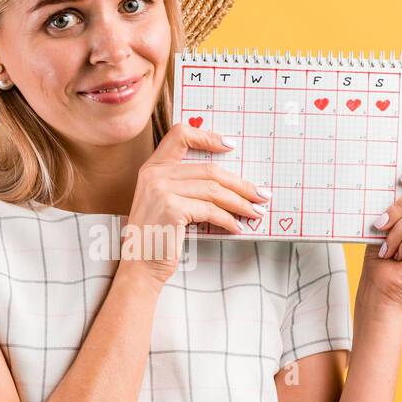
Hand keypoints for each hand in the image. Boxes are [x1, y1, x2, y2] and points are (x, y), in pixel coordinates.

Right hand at [119, 122, 270, 285]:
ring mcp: (161, 190)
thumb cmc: (157, 237)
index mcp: (153, 168)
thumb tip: (230, 184)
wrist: (140, 265)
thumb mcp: (165, 203)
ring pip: (214, 190)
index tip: (230, 145)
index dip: (207, 136)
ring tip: (255, 213)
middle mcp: (155, 174)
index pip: (180, 136)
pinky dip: (228, 220)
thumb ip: (185, 186)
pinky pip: (210, 210)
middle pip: (209, 170)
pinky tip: (236, 228)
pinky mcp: (171, 208)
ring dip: (240, 203)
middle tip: (261, 195)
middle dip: (241, 184)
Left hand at [360, 156, 401, 309]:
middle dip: (397, 208)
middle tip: (381, 226)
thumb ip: (401, 198)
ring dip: (396, 231)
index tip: (401, 178)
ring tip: (390, 249)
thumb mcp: (391, 219)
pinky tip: (399, 257)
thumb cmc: (384, 255)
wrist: (382, 290)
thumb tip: (398, 174)